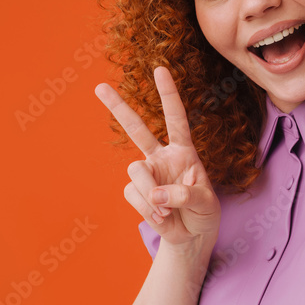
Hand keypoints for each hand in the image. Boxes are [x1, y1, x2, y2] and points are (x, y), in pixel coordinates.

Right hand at [94, 66, 220, 248]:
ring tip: (167, 211)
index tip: (160, 69)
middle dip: (118, 108)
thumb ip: (184, 194)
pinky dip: (147, 209)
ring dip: (151, 194)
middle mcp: (161, 156)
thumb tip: (156, 195)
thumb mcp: (205, 202)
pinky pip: (133, 195)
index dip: (168, 94)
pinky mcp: (136, 193)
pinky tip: (161, 217)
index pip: (176, 118)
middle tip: (99, 87)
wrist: (192, 235)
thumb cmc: (203, 212)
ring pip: (136, 172)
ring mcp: (147, 174)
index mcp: (183, 150)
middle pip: (137, 129)